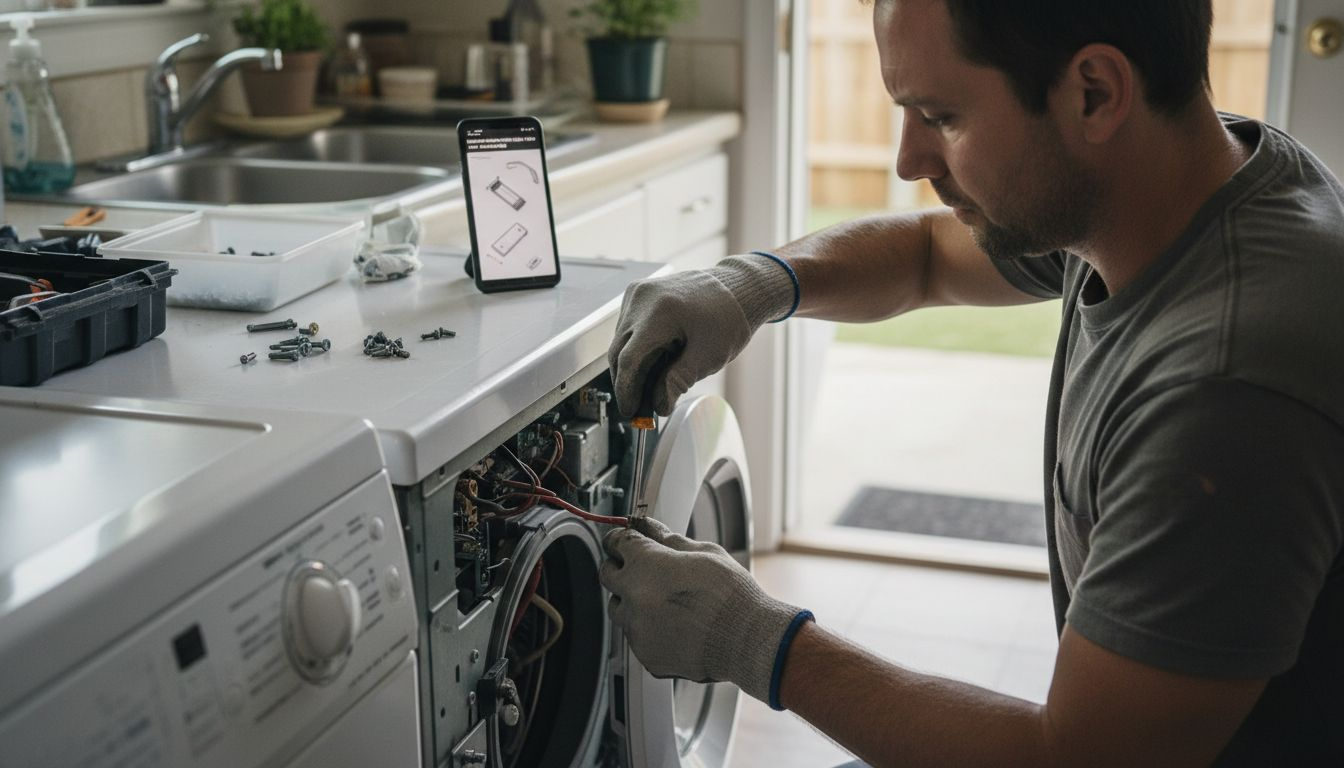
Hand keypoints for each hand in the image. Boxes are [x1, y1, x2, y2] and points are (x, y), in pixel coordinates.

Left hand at [600, 517, 805, 704]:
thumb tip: (649, 527)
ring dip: (633, 600)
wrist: (747, 640)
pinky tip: (674, 625)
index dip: (620, 538)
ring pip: (620, 609)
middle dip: (620, 567)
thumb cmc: (731, 596)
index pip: (616, 542)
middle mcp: (634, 596)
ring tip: (665, 601)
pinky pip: (636, 636)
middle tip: (640, 567)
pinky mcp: (645, 655)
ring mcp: (637, 629)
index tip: (624, 539)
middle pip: (607, 574)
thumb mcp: (704, 553)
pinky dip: (649, 628)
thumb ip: (668, 539)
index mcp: (646, 564)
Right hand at [608, 254, 795, 417]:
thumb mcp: (708, 357)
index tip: (631, 410)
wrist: (737, 289)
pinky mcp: (639, 293)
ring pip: (620, 340)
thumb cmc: (728, 318)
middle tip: (639, 406)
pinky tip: (654, 361)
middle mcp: (643, 298)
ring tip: (652, 383)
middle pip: (618, 350)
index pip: (629, 359)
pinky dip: (635, 347)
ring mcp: (638, 292)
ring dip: (631, 365)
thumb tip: (658, 405)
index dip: (626, 389)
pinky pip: (627, 327)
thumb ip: (677, 382)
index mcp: (660, 312)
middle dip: (626, 381)